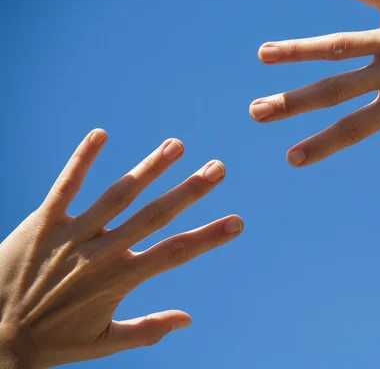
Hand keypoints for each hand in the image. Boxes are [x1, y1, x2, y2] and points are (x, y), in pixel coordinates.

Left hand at [0, 130, 243, 367]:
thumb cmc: (52, 342)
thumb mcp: (104, 344)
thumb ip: (148, 330)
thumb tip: (188, 319)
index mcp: (120, 280)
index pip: (174, 254)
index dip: (208, 237)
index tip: (237, 222)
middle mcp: (101, 254)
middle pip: (153, 216)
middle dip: (189, 191)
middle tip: (217, 168)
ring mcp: (71, 235)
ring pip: (117, 195)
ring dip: (149, 168)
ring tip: (176, 145)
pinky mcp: (42, 223)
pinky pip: (65, 186)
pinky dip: (82, 159)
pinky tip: (101, 134)